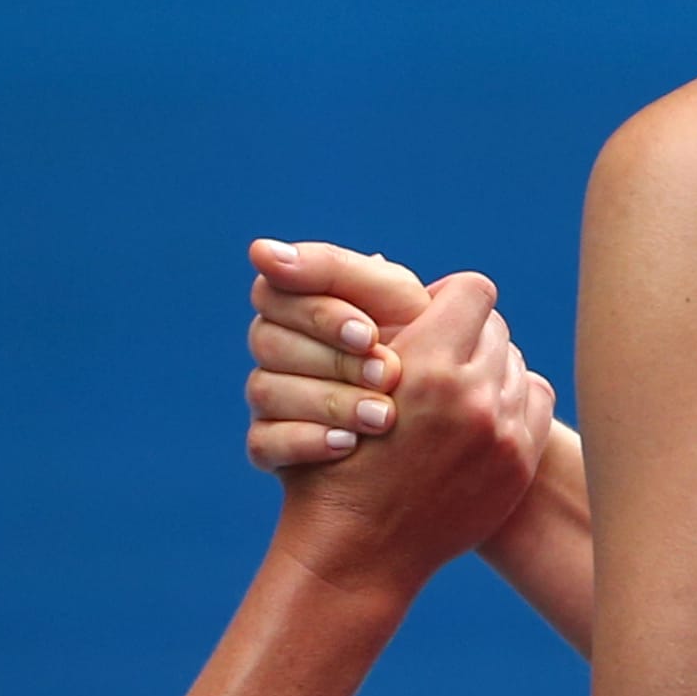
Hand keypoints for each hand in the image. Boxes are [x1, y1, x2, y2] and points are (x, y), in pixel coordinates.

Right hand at [242, 240, 439, 470]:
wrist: (436, 431)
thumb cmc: (419, 347)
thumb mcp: (396, 302)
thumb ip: (342, 270)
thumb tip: (260, 250)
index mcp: (299, 300)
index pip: (274, 291)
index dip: (321, 314)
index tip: (368, 335)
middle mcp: (276, 344)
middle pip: (266, 339)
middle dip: (335, 359)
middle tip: (389, 376)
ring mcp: (269, 397)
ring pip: (264, 390)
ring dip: (331, 401)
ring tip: (384, 417)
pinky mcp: (269, 445)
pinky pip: (263, 442)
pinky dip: (307, 441)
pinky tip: (347, 444)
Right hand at [261, 257, 552, 594]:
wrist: (359, 548)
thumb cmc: (334, 459)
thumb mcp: (338, 380)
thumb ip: (377, 324)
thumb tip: (389, 263)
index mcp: (428, 366)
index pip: (473, 290)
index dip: (447, 298)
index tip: (427, 316)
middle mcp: (473, 396)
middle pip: (497, 327)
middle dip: (467, 335)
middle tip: (439, 355)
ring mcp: (501, 434)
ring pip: (516, 362)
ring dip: (488, 368)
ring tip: (455, 388)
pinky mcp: (517, 464)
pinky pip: (535, 399)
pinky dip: (510, 400)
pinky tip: (479, 414)